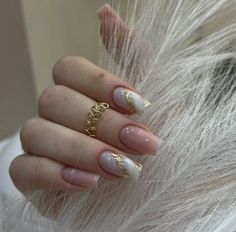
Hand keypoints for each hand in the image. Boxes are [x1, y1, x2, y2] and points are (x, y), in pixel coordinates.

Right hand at [9, 5, 161, 193]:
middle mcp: (58, 115)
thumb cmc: (154, 143)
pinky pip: (24, 170)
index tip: (138, 103)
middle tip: (140, 143)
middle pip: (53, 100)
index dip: (99, 82)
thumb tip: (104, 12)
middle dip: (100, 123)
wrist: (154, 192)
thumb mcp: (157, 95)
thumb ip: (133, 53)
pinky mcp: (34, 178)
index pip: (67, 69)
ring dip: (81, 149)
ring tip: (120, 167)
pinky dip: (55, 173)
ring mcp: (42, 146)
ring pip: (36, 132)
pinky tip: (88, 182)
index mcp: (81, 95)